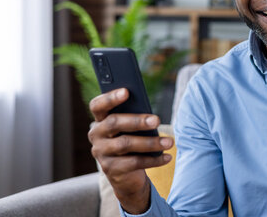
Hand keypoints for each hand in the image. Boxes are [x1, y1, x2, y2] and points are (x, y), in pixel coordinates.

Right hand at [87, 88, 173, 213]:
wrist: (126, 174)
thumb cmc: (132, 140)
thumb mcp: (132, 128)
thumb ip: (135, 117)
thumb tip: (150, 115)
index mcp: (101, 120)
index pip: (98, 105)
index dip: (110, 98)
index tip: (126, 91)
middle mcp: (96, 135)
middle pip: (114, 123)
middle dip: (137, 121)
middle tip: (157, 120)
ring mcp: (102, 154)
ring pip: (125, 144)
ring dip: (151, 143)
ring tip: (169, 142)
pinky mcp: (111, 170)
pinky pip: (134, 163)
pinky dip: (153, 159)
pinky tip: (167, 157)